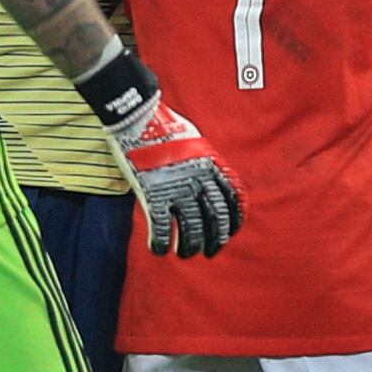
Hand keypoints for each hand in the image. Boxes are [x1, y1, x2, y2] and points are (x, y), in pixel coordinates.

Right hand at [109, 93, 242, 257]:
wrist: (139, 117)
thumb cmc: (166, 126)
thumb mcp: (197, 141)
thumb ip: (206, 162)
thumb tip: (212, 178)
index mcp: (211, 167)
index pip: (231, 201)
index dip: (232, 222)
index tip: (229, 235)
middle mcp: (197, 180)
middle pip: (214, 219)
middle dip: (214, 241)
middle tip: (209, 252)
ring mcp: (176, 189)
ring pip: (190, 229)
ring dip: (189, 247)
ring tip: (184, 254)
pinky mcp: (152, 195)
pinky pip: (161, 228)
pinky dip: (161, 244)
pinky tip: (158, 249)